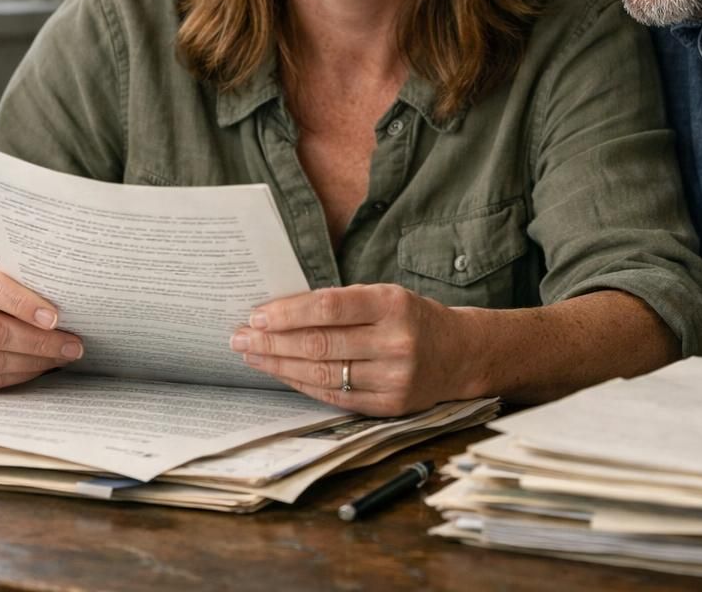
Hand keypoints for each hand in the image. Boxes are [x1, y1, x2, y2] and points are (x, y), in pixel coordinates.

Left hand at [231, 284, 475, 415]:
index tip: (257, 315)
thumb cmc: (413, 318)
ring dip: (280, 365)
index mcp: (394, 305)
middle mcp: (396, 342)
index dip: (288, 312)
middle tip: (240, 337)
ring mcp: (394, 378)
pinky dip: (303, 384)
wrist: (461, 354)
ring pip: (323, 374)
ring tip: (252, 356)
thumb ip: (343, 303)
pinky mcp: (389, 405)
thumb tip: (282, 312)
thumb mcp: (386, 296)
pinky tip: (282, 374)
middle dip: (273, 341)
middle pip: (320, 344)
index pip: (329, 307)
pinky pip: (335, 396)